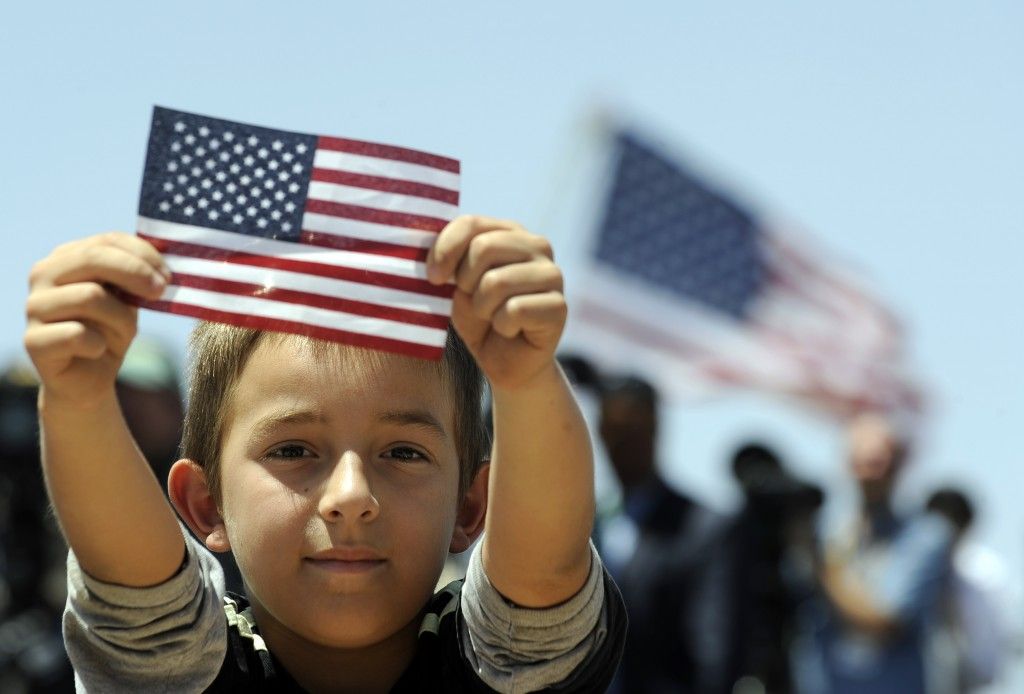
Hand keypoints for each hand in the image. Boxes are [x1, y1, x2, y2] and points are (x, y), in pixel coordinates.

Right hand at [25, 232, 169, 407]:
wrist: (89, 379)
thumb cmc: (111, 330)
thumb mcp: (129, 299)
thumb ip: (139, 276)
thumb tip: (168, 261)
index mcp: (67, 257)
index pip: (107, 240)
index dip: (143, 254)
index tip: (169, 276)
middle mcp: (43, 275)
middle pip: (94, 258)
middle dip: (135, 273)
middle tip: (161, 292)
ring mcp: (34, 306)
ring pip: (90, 296)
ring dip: (121, 318)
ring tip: (125, 334)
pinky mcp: (33, 340)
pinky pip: (77, 334)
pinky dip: (98, 344)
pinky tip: (97, 350)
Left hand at [426, 216, 565, 389]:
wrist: (506, 363)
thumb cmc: (480, 319)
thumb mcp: (457, 284)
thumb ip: (450, 258)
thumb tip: (429, 245)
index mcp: (510, 232)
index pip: (471, 224)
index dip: (445, 250)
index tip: (434, 278)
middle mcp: (537, 246)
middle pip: (483, 248)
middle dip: (466, 283)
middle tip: (474, 303)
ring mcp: (552, 275)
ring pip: (496, 281)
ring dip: (483, 309)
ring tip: (493, 318)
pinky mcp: (559, 306)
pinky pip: (514, 310)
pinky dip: (502, 327)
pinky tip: (511, 331)